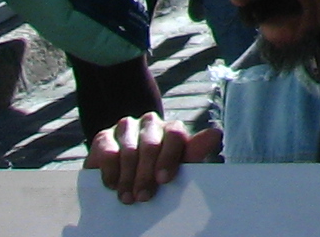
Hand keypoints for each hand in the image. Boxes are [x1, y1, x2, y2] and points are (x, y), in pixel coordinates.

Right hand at [86, 113, 219, 202]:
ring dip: (128, 177)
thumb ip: (194, 153)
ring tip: (127, 197)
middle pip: (151, 145)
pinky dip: (110, 171)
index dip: (169, 158)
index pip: (175, 135)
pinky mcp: (103, 136)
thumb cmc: (157, 171)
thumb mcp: (178, 166)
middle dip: (146, 174)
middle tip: (143, 197)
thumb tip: (215, 133)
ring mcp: (127, 127)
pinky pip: (107, 151)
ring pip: (129, 150)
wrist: (123, 174)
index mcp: (172, 129)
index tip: (164, 180)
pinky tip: (112, 185)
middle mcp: (150, 123)